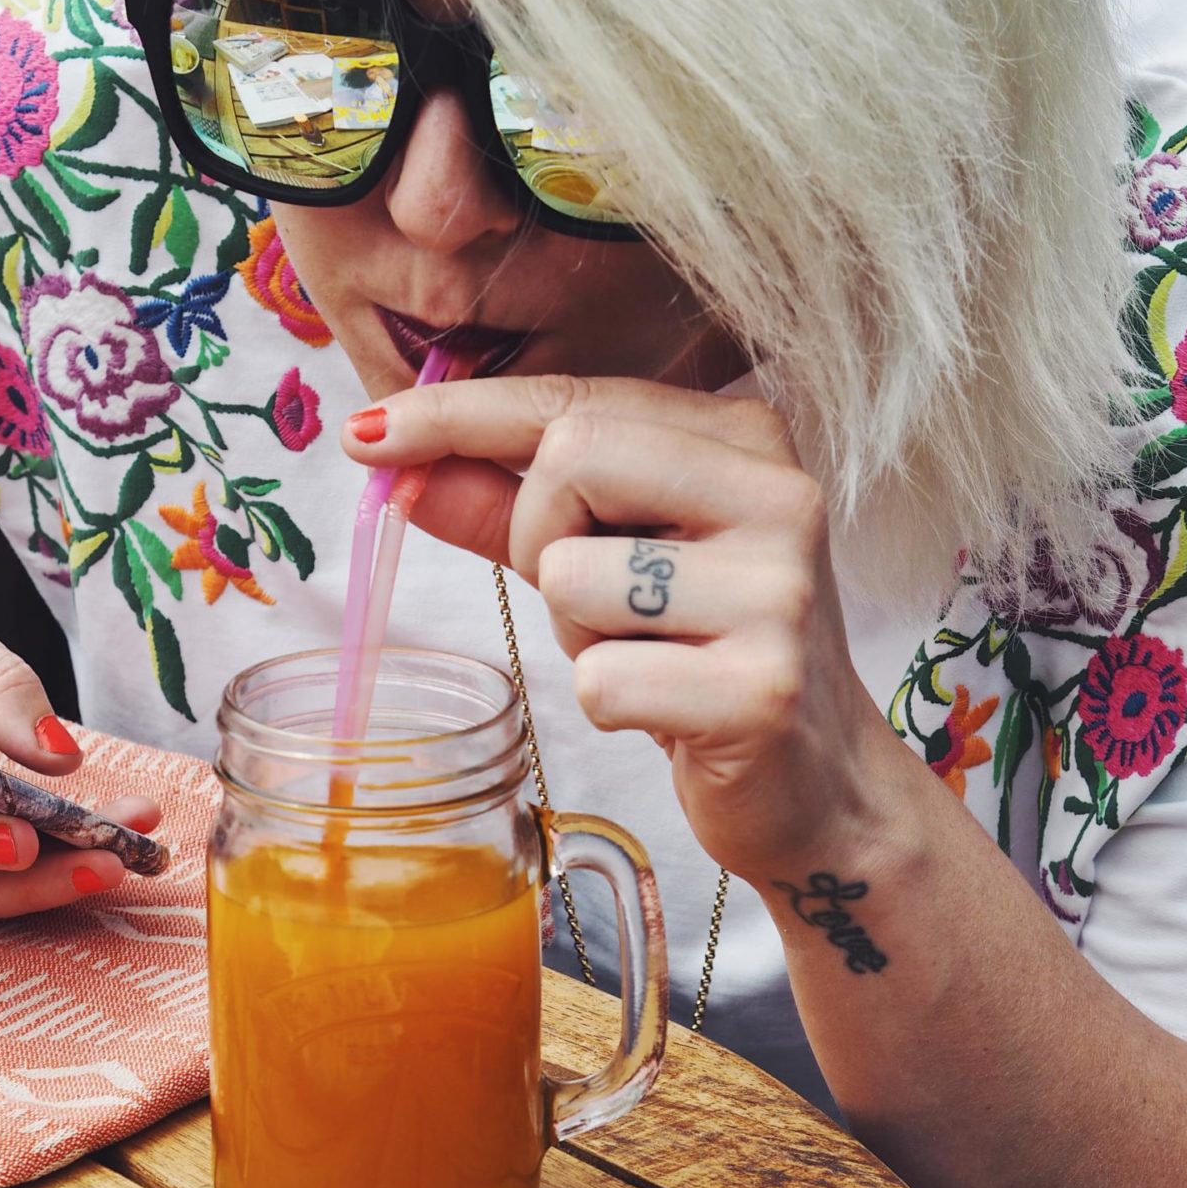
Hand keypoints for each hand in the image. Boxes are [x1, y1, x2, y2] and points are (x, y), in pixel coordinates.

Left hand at [343, 376, 904, 886]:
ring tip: (646, 659)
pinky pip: (599, 681)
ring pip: (572, 577)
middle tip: (586, 600)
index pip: (573, 400)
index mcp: (747, 438)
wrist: (818, 787)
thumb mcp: (606, 565)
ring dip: (577, 636)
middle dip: (534, 537)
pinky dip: (607, 707)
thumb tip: (390, 455)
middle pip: (568, 460)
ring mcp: (778, 593)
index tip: (368, 434)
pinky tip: (668, 715)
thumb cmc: (699, 659)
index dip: (458, 416)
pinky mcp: (761, 690)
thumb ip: (505, 507)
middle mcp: (778, 495)